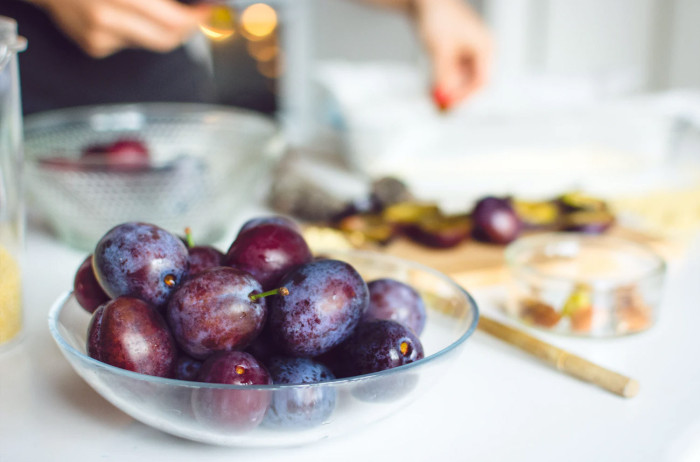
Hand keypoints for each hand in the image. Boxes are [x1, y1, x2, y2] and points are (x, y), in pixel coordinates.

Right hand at [28, 0, 211, 57]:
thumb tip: (190, 6)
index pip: (173, 22)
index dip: (195, 18)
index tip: (207, 10)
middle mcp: (108, 18)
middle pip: (167, 40)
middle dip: (186, 29)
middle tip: (194, 15)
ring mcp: (100, 37)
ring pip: (150, 42)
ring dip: (159, 28)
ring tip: (148, 7)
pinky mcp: (94, 47)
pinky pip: (129, 42)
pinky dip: (135, 29)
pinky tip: (120, 13)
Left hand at [413, 0, 492, 109]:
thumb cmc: (438, 16)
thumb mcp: (440, 49)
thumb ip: (444, 74)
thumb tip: (446, 95)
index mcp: (485, 47)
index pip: (482, 81)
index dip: (466, 96)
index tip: (449, 105)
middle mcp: (480, 50)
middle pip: (472, 83)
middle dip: (456, 96)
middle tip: (440, 108)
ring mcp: (468, 51)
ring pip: (460, 80)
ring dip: (448, 89)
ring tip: (432, 94)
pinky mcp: (456, 52)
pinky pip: (452, 73)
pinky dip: (443, 81)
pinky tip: (431, 86)